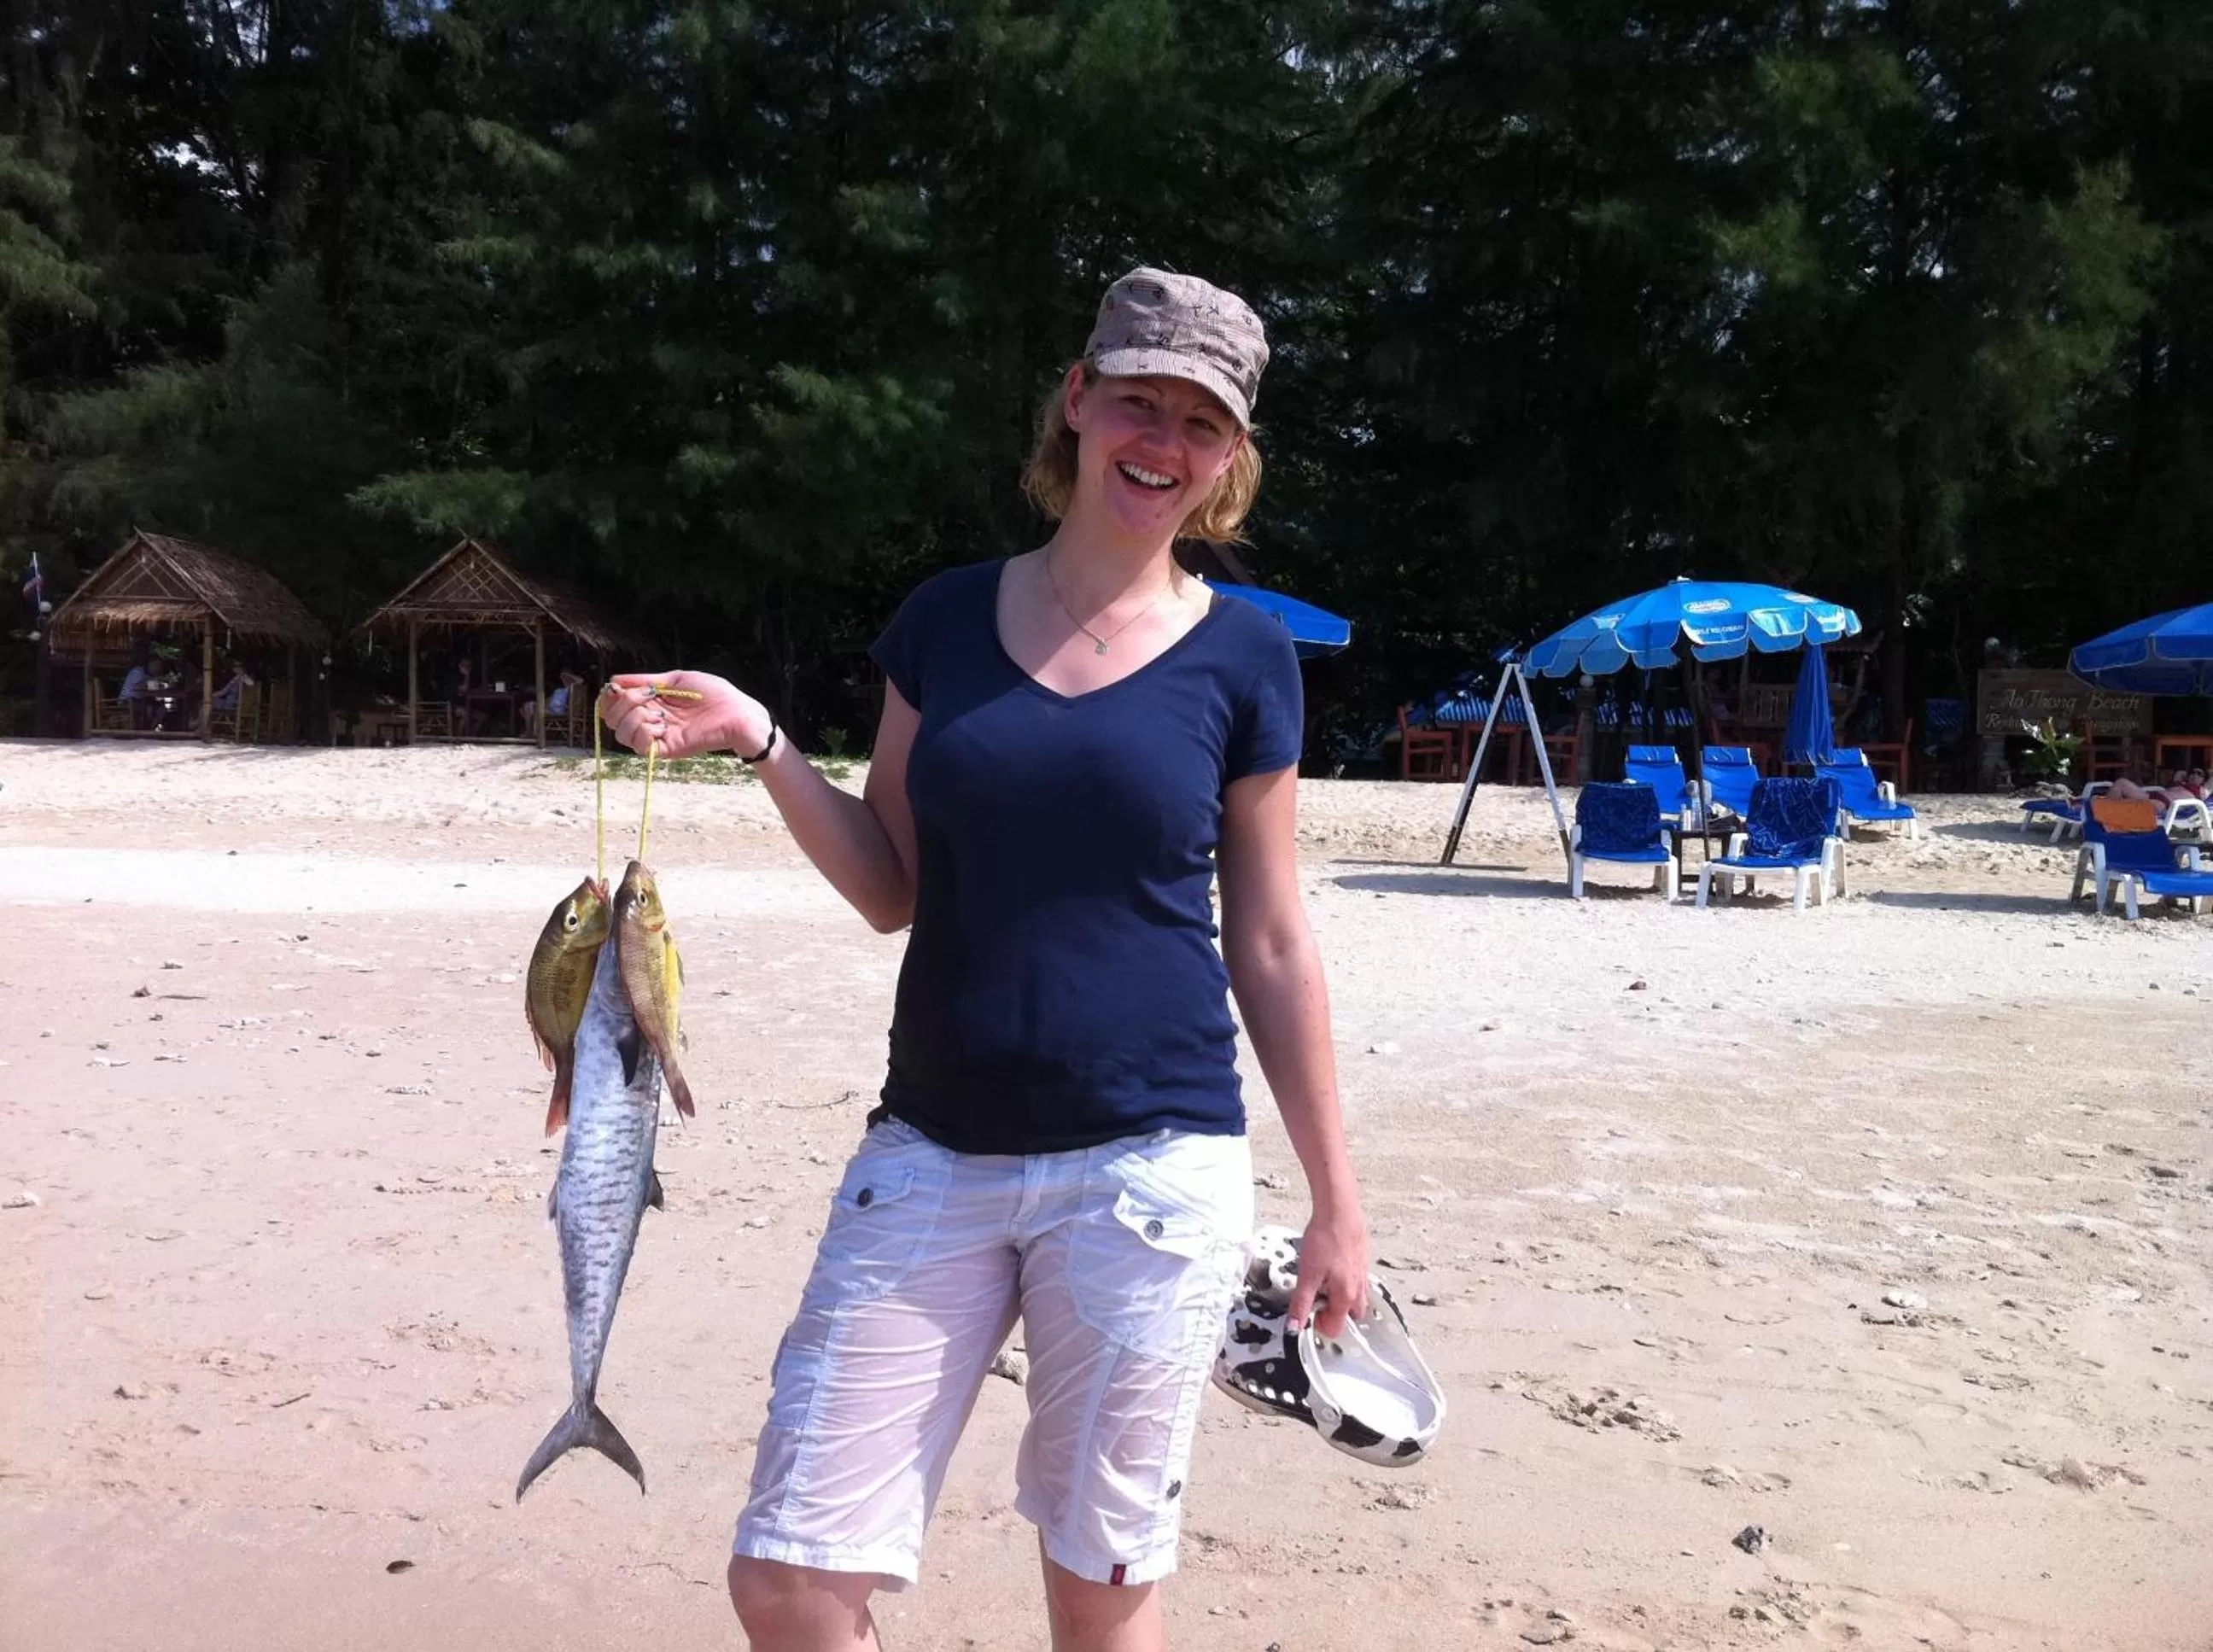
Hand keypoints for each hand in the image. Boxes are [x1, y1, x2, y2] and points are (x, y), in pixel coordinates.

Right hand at [598, 671, 769, 760]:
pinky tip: (661, 725)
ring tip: (659, 713)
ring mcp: (656, 736)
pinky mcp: (666, 749)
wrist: (736, 712)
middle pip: (613, 719)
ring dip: (633, 718)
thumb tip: (615, 680)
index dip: (609, 697)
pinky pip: (640, 746)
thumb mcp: (676, 679)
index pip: (615, 705)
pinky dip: (644, 732)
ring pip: (621, 733)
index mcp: (650, 702)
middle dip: (624, 702)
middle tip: (648, 695)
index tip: (615, 688)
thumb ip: (645, 680)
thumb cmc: (713, 693)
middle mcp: (649, 720)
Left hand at [1288, 1206, 1371, 1339]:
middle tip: (1316, 1298)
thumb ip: (1301, 1304)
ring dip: (1340, 1298)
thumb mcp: (1307, 1275)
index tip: (1307, 1310)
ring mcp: (1362, 1273)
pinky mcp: (1362, 1259)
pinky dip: (1345, 1281)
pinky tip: (1332, 1266)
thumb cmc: (1325, 1240)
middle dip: (1333, 1313)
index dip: (1319, 1324)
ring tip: (1323, 1282)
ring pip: (1356, 1298)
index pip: (1336, 1327)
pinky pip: (1357, 1280)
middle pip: (1350, 1315)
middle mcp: (1358, 1288)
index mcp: (1346, 1296)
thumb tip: (1293, 1328)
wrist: (1339, 1211)